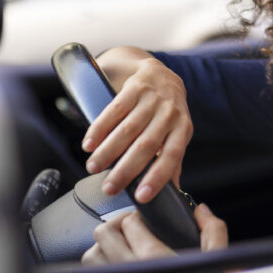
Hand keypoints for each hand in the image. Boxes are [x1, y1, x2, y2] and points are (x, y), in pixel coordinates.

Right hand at [81, 48, 192, 202]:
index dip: (157, 177)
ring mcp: (152, 100)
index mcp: (182, 129)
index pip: (172, 156)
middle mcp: (169, 114)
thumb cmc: (168, 114)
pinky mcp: (134, 89)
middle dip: (125, 169)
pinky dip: (100, 129)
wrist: (162, 75)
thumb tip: (173, 193)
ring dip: (108, 151)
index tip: (142, 197)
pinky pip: (114, 110)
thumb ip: (173, 161)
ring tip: (93, 168)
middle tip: (109, 188)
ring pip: (128, 129)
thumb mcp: (177, 134)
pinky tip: (89, 144)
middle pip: (146, 145)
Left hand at [81, 203, 228, 264]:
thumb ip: (212, 230)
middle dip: (117, 225)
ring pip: (93, 255)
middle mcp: (130, 271)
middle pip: (104, 233)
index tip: (148, 221)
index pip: (129, 222)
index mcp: (154, 258)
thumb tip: (200, 211)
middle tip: (132, 227)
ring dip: (105, 246)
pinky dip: (101, 265)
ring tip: (123, 246)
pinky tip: (118, 265)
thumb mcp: (217, 259)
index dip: (139, 216)